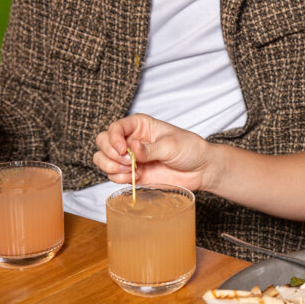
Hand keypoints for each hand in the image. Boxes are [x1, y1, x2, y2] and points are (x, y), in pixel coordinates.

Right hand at [94, 114, 214, 192]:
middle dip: (109, 153)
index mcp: (140, 125)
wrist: (201, 170)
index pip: (115, 127)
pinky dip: (118, 178)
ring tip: (131, 170)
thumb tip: (132, 149)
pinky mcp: (132, 174)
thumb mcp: (171, 146)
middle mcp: (131, 140)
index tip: (123, 150)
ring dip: (111, 166)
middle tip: (126, 161)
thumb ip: (150, 149)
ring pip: (103, 159)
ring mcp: (130, 158)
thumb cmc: (190, 149)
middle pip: (103, 142)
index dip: (113, 138)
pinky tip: (136, 177)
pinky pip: (113, 175)